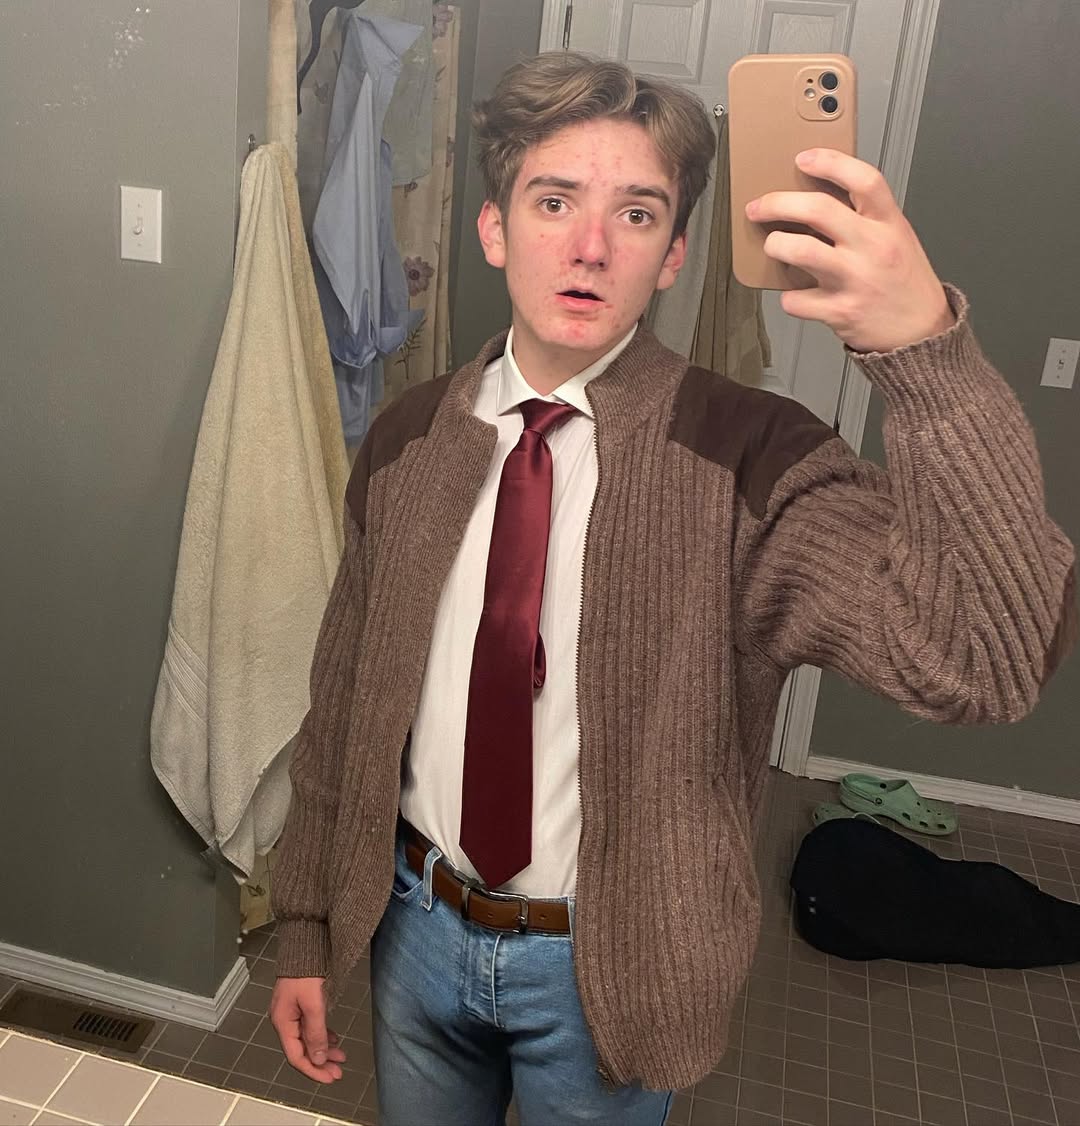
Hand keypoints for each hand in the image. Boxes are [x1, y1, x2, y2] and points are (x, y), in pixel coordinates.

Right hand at [270, 976, 346, 1082]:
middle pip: (302, 1049)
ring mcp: (291, 1012)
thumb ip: (316, 1033)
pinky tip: (333, 1039)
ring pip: (308, 1038)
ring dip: (324, 1049)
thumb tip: (317, 1058)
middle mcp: (284, 1019)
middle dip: (321, 1062)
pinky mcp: (300, 1004)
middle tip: (338, 1071)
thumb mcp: (314, 1004)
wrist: (304, 945)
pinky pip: (310, 1026)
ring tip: (340, 1056)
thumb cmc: (305, 971)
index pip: (296, 1056)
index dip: (313, 1070)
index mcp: (282, 1022)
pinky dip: (322, 1035)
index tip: (329, 1077)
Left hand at [745, 148, 954, 352]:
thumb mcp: (897, 237)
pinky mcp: (840, 311)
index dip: (830, 162)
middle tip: (759, 206)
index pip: (863, 179)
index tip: (803, 159)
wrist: (922, 331)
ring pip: (800, 251)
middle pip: (818, 210)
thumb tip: (816, 199)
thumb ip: (866, 217)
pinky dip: (788, 297)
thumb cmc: (904, 282)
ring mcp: (855, 279)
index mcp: (889, 223)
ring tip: (772, 245)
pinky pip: (797, 300)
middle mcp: (872, 247)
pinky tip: (793, 294)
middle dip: (777, 203)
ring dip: (776, 245)